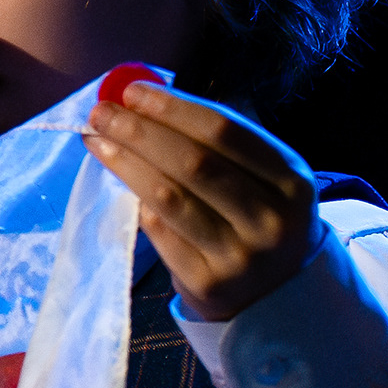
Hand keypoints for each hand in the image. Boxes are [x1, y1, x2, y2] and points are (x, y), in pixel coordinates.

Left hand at [84, 79, 322, 321]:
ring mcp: (239, 256)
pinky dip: (137, 200)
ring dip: (125, 162)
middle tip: (102, 112)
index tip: (133, 91)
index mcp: (292, 183)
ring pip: (168, 196)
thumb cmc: (261, 218)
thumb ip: (220, 143)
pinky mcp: (207, 284)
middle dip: (140, 131)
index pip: (223, 132)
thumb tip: (146, 103)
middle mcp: (270, 220)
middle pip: (193, 162)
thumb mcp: (267, 179)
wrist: (280, 295)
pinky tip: (121, 180)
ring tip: (96, 139)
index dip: (173, 108)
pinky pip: (160, 230)